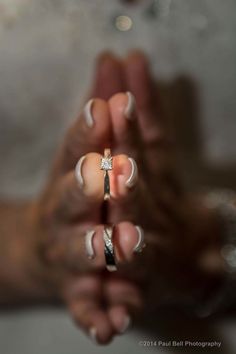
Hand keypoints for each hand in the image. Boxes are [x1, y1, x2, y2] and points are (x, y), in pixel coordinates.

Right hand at [31, 53, 145, 343]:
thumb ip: (98, 116)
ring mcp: (66, 254)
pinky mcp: (75, 291)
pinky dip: (97, 317)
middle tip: (109, 173)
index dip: (89, 130)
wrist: (40, 250)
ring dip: (96, 247)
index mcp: (68, 180)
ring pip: (79, 251)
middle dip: (89, 186)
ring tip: (115, 242)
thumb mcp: (80, 155)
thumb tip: (110, 62)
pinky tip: (111, 327)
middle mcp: (63, 216)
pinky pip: (86, 306)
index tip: (106, 106)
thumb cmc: (70, 198)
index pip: (76, 149)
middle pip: (72, 198)